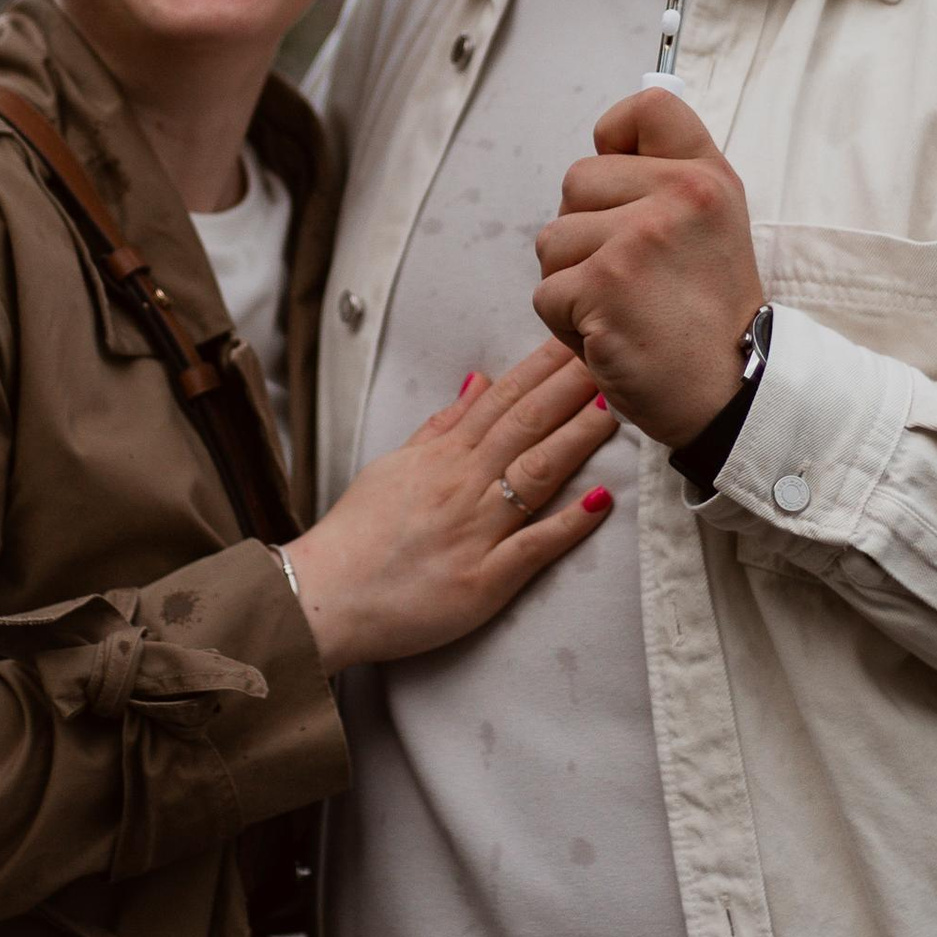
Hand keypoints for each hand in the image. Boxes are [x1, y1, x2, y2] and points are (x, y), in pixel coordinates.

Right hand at [287, 342, 613, 671]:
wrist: (322, 598)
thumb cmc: (357, 536)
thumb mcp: (394, 466)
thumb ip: (441, 427)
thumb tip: (478, 381)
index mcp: (442, 459)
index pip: (501, 401)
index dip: (542, 368)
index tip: (577, 338)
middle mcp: (461, 487)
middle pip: (524, 426)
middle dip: (569, 388)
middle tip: (610, 354)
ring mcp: (474, 533)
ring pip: (534, 475)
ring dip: (576, 440)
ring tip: (614, 410)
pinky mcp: (482, 582)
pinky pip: (531, 548)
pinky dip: (567, 524)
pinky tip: (600, 501)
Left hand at [531, 85, 764, 446]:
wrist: (730, 396)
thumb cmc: (710, 318)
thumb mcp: (714, 227)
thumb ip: (668, 179)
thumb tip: (606, 141)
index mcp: (707, 177)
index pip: (648, 107)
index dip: (616, 137)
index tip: (623, 180)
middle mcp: (679, 196)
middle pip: (577, 179)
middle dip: (586, 232)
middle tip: (634, 277)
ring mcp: (639, 240)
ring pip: (553, 238)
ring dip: (573, 281)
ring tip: (624, 309)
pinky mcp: (604, 286)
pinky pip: (546, 291)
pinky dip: (566, 325)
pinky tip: (612, 336)